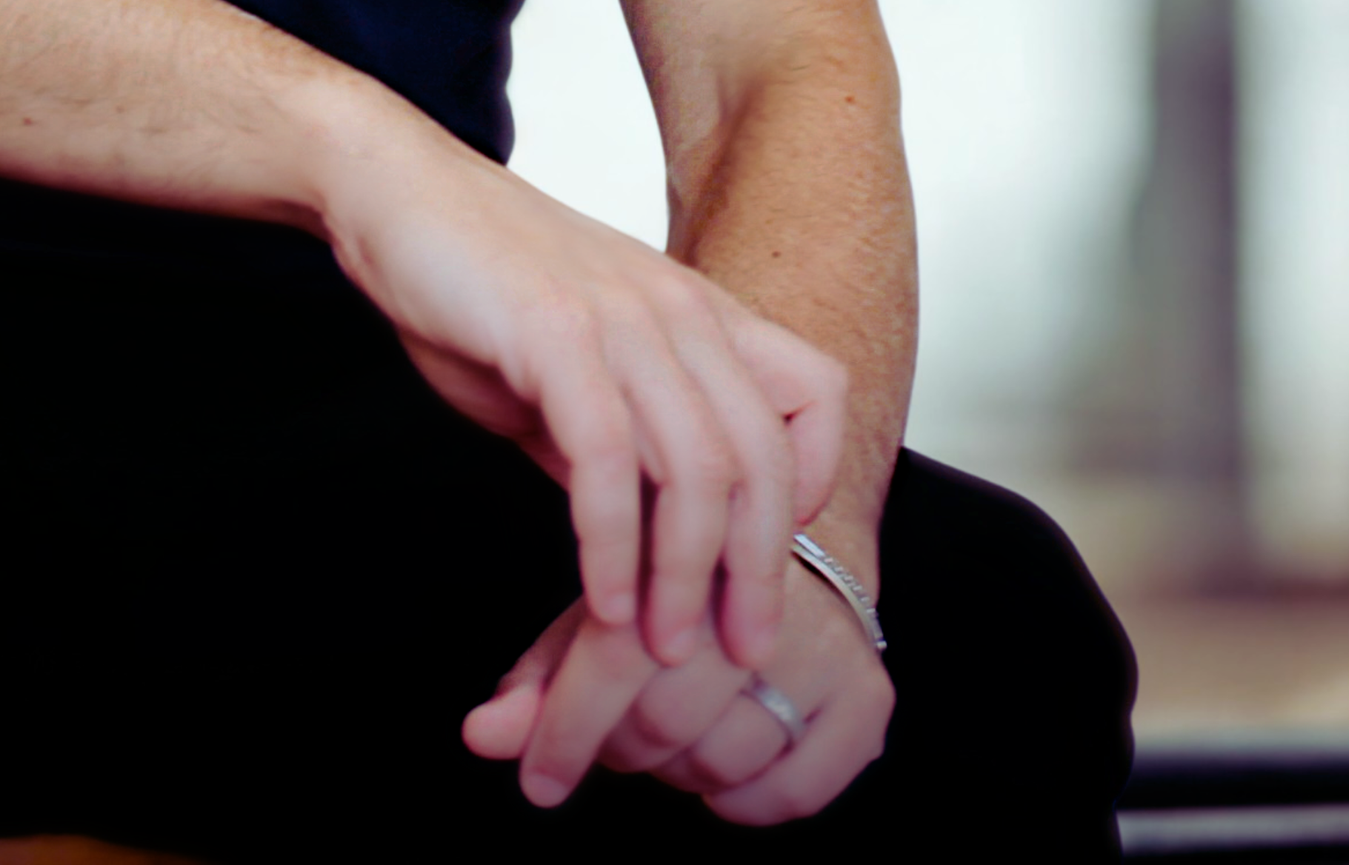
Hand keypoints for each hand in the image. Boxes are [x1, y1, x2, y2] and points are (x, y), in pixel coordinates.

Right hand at [319, 124, 843, 664]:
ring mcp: (618, 316)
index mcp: (695, 310)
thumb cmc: (478, 282)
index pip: (815, 396)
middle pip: (762, 455)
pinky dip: (613, 547)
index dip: (811, 485)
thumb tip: (648, 533)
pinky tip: (603, 602)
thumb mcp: (577, 363)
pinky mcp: (554, 332)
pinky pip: (609, 460)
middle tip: (739, 650)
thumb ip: (624, 438)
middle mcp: (676, 308)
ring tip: (659, 647)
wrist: (396, 191)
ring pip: (695, 467)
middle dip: (756, 570)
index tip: (766, 560)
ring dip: (684, 577)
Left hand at [462, 555, 893, 822]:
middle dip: (624, 746)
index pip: (617, 655)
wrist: (795, 547)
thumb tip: (481, 737)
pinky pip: (792, 793)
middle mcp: (762, 594)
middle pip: (664, 721)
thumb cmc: (678, 590)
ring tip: (678, 734)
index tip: (538, 780)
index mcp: (686, 552)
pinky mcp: (868, 696)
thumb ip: (541, 678)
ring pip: (722, 764)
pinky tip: (732, 767)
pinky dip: (749, 801)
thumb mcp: (603, 614)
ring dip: (682, 773)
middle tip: (620, 733)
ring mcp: (825, 645)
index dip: (568, 727)